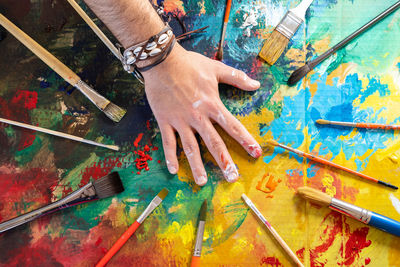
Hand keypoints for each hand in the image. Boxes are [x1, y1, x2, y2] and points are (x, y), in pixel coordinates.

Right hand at [142, 44, 261, 185]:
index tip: (255, 153)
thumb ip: (237, 78)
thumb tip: (257, 84)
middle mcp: (198, 117)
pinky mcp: (165, 121)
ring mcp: (180, 121)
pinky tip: (173, 170)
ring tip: (202, 182)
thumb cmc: (190, 64)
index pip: (233, 126)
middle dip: (224, 161)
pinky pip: (168, 142)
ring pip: (190, 147)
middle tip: (232, 178)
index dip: (245, 140)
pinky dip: (170, 156)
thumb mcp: (216, 68)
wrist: (162, 61)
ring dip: (197, 165)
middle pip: (214, 143)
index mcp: (212, 105)